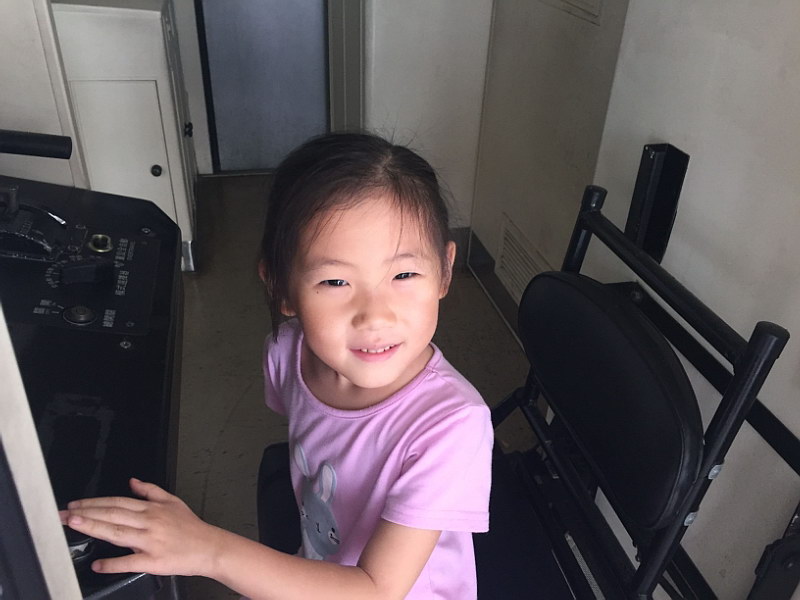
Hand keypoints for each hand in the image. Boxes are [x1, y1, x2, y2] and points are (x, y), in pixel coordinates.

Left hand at [59, 478, 221, 576]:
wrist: (209, 547)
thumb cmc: (191, 528)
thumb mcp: (173, 501)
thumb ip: (151, 490)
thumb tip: (132, 481)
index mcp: (152, 509)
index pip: (117, 502)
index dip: (94, 502)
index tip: (75, 504)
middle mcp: (149, 523)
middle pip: (112, 515)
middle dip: (86, 513)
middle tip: (64, 513)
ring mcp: (150, 542)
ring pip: (117, 533)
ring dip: (93, 528)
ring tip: (74, 525)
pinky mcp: (154, 561)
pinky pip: (130, 562)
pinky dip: (113, 563)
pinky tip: (98, 564)